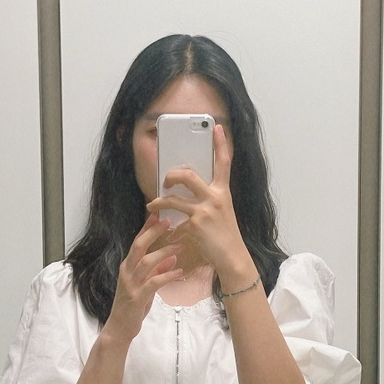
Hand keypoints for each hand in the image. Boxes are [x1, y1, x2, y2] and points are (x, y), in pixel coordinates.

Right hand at [103, 213, 182, 343]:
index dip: (147, 228)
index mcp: (127, 266)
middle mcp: (126, 272)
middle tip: (167, 221)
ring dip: (164, 252)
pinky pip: (153, 282)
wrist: (120, 327)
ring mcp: (131, 284)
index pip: (137, 242)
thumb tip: (172, 258)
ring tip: (179, 246)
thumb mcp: (146, 286)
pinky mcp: (137, 297)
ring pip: (146, 262)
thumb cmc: (133, 306)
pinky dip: (167, 275)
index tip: (158, 214)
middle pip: (138, 246)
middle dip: (152, 232)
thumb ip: (157, 271)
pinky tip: (179, 271)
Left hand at [146, 125, 252, 280]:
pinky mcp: (196, 223)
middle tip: (165, 180)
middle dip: (172, 175)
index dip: (220, 144)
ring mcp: (205, 209)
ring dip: (160, 200)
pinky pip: (174, 218)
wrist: (232, 256)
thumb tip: (187, 194)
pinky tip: (164, 229)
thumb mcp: (221, 213)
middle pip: (188, 174)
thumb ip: (208, 200)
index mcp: (223, 192)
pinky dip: (166, 223)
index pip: (224, 162)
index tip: (217, 127)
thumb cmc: (225, 236)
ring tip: (152, 204)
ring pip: (174, 197)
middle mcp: (216, 197)